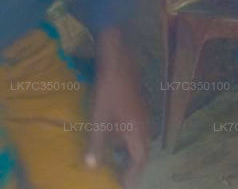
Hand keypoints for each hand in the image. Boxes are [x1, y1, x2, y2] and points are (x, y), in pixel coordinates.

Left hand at [87, 28, 148, 186]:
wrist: (119, 61)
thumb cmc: (109, 90)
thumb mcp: (99, 119)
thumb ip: (97, 144)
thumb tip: (92, 167)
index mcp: (137, 130)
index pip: (139, 159)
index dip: (132, 174)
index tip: (124, 184)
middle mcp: (145, 124)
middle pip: (143, 151)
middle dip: (134, 166)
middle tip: (123, 177)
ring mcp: (143, 114)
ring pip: (141, 140)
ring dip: (132, 153)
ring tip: (119, 162)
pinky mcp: (139, 107)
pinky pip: (138, 131)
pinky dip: (129, 141)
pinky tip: (116, 140)